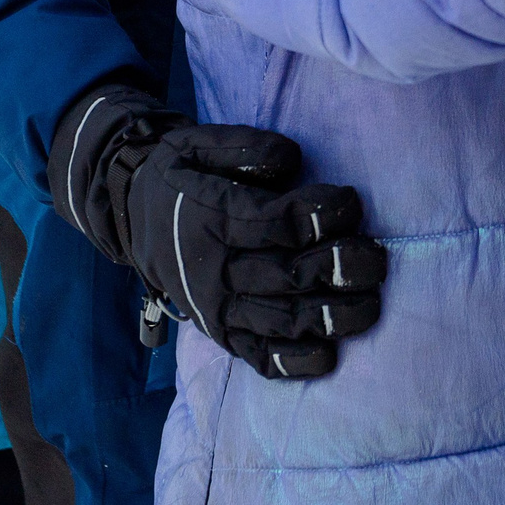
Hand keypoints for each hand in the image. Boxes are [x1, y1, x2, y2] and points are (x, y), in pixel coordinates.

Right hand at [126, 126, 387, 378]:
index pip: (278, 223)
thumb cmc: (181, 176)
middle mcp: (215, 270)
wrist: (129, 216)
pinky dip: (295, 362)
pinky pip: (259, 357)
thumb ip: (243, 148)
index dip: (323, 214)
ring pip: (282, 322)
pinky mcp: (222, 334)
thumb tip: (289, 161)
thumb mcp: (198, 143)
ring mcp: (217, 308)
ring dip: (333, 317)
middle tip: (375, 259)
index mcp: (211, 218)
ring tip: (370, 306)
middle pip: (288, 275)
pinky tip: (329, 355)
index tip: (351, 202)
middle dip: (341, 267)